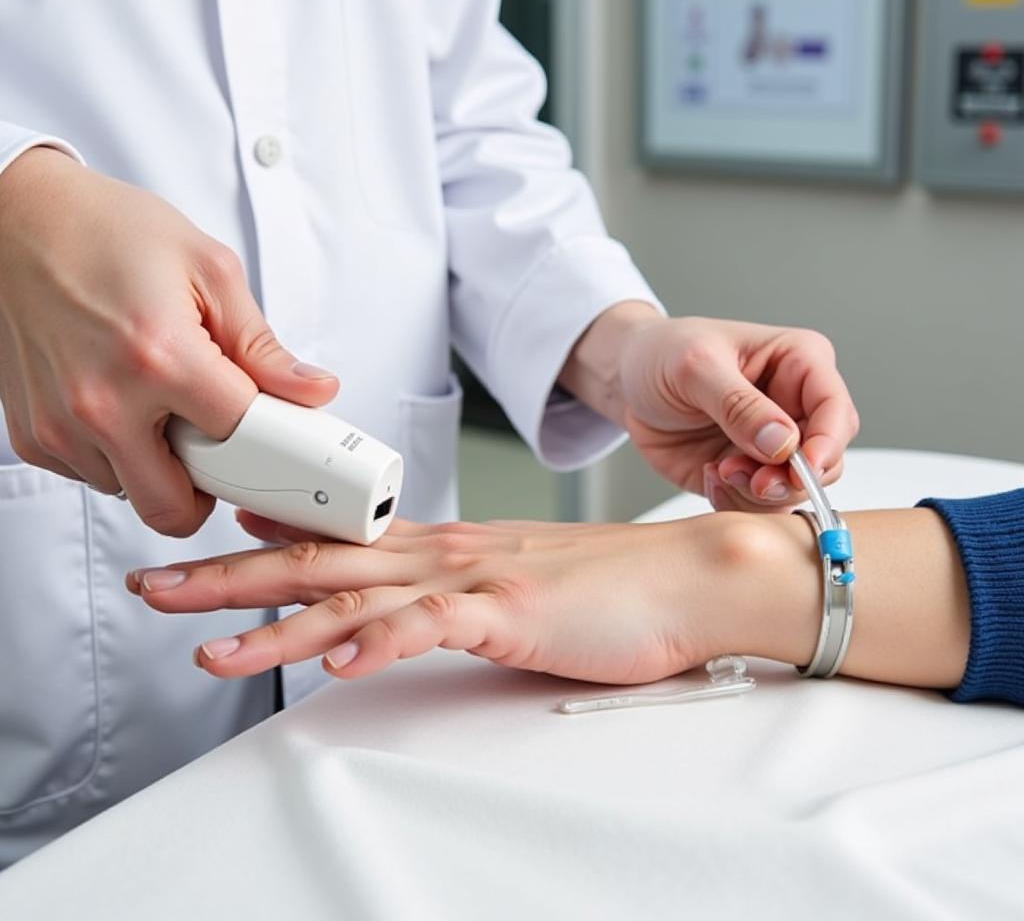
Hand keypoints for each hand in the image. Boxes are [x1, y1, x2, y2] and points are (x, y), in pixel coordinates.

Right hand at [0, 147, 337, 534]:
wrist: (17, 219)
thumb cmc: (109, 233)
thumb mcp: (209, 270)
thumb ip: (263, 347)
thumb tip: (313, 391)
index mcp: (160, 357)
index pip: (241, 440)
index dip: (268, 437)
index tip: (275, 432)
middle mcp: (101, 403)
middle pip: (177, 508)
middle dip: (210, 485)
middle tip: (219, 440)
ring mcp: (59, 426)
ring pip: (133, 494)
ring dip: (160, 466)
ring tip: (163, 403)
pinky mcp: (32, 436)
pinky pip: (92, 477)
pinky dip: (117, 455)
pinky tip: (123, 403)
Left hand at [128, 511, 789, 684]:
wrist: (684, 574)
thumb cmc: (601, 584)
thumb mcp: (503, 579)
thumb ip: (438, 588)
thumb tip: (384, 604)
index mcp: (439, 547)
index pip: (332, 541)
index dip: (260, 540)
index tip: (201, 541)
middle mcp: (442, 554)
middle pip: (316, 565)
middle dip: (229, 580)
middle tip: (158, 589)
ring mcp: (474, 579)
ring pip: (356, 601)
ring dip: (279, 625)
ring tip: (213, 653)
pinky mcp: (511, 612)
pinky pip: (434, 626)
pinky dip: (384, 643)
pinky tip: (342, 666)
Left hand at [560, 304, 859, 510]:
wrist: (627, 380)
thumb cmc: (664, 353)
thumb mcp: (695, 366)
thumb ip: (738, 404)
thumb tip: (783, 443)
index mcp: (799, 362)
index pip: (835, 408)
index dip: (828, 442)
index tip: (805, 468)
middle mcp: (796, 406)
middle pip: (826, 458)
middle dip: (791, 478)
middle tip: (751, 479)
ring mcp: (774, 445)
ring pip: (795, 489)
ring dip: (758, 492)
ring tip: (719, 470)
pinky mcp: (749, 473)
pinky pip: (759, 505)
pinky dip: (735, 501)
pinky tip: (709, 475)